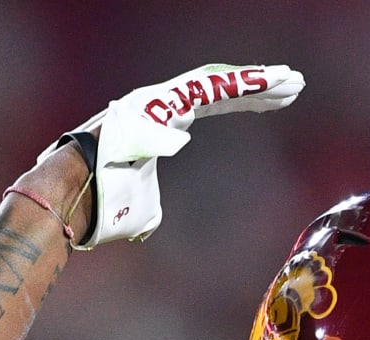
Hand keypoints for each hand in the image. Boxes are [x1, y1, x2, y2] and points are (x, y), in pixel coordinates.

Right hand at [55, 64, 304, 245]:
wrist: (74, 194)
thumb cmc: (101, 205)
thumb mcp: (139, 209)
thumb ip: (152, 208)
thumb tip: (149, 228)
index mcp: (163, 122)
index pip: (214, 104)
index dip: (247, 101)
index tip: (277, 100)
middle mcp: (164, 104)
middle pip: (222, 89)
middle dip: (260, 86)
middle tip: (296, 84)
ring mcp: (161, 100)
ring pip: (218, 83)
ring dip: (256, 82)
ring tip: (290, 81)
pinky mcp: (160, 103)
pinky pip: (207, 90)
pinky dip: (237, 87)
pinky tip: (265, 83)